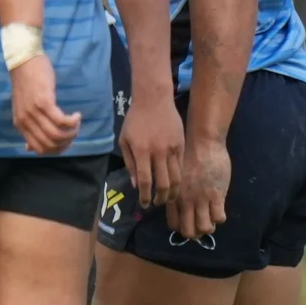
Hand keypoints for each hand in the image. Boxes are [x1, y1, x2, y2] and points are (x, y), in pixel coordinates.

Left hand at [8, 55, 81, 154]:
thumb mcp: (23, 108)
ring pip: (57, 135)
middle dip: (66, 142)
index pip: (39, 149)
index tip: (66, 142)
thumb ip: (27, 127)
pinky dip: (72, 122)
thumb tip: (29, 149)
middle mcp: (26, 121)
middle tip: (74, 132)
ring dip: (72, 133)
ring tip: (76, 124)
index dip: (56, 150)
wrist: (23, 61)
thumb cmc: (26, 82)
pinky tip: (77, 115)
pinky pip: (61, 121)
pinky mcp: (44, 102)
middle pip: (50, 144)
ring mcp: (34, 112)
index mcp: (20, 125)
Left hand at [118, 88, 182, 207]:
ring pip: (176, 178)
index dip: (145, 196)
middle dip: (160, 198)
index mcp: (141, 152)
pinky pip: (181, 167)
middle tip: (157, 203)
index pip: (145, 181)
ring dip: (172, 192)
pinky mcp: (181, 145)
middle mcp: (158, 152)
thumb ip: (129, 163)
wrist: (154, 100)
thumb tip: (136, 185)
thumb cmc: (134, 120)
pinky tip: (174, 184)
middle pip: (163, 183)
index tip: (144, 204)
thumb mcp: (124, 141)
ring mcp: (171, 149)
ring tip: (167, 198)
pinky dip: (178, 178)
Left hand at [167, 131, 229, 241]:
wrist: (203, 143)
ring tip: (211, 218)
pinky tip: (219, 209)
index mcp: (174, 197)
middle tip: (202, 224)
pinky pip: (219, 217)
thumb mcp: (176, 178)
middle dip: (196, 234)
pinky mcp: (216, 195)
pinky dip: (220, 217)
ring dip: (209, 227)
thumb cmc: (189, 157)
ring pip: (205, 228)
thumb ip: (177, 193)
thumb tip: (180, 207)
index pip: (174, 225)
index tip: (189, 223)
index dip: (182, 228)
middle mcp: (185, 202)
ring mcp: (201, 200)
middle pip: (188, 232)